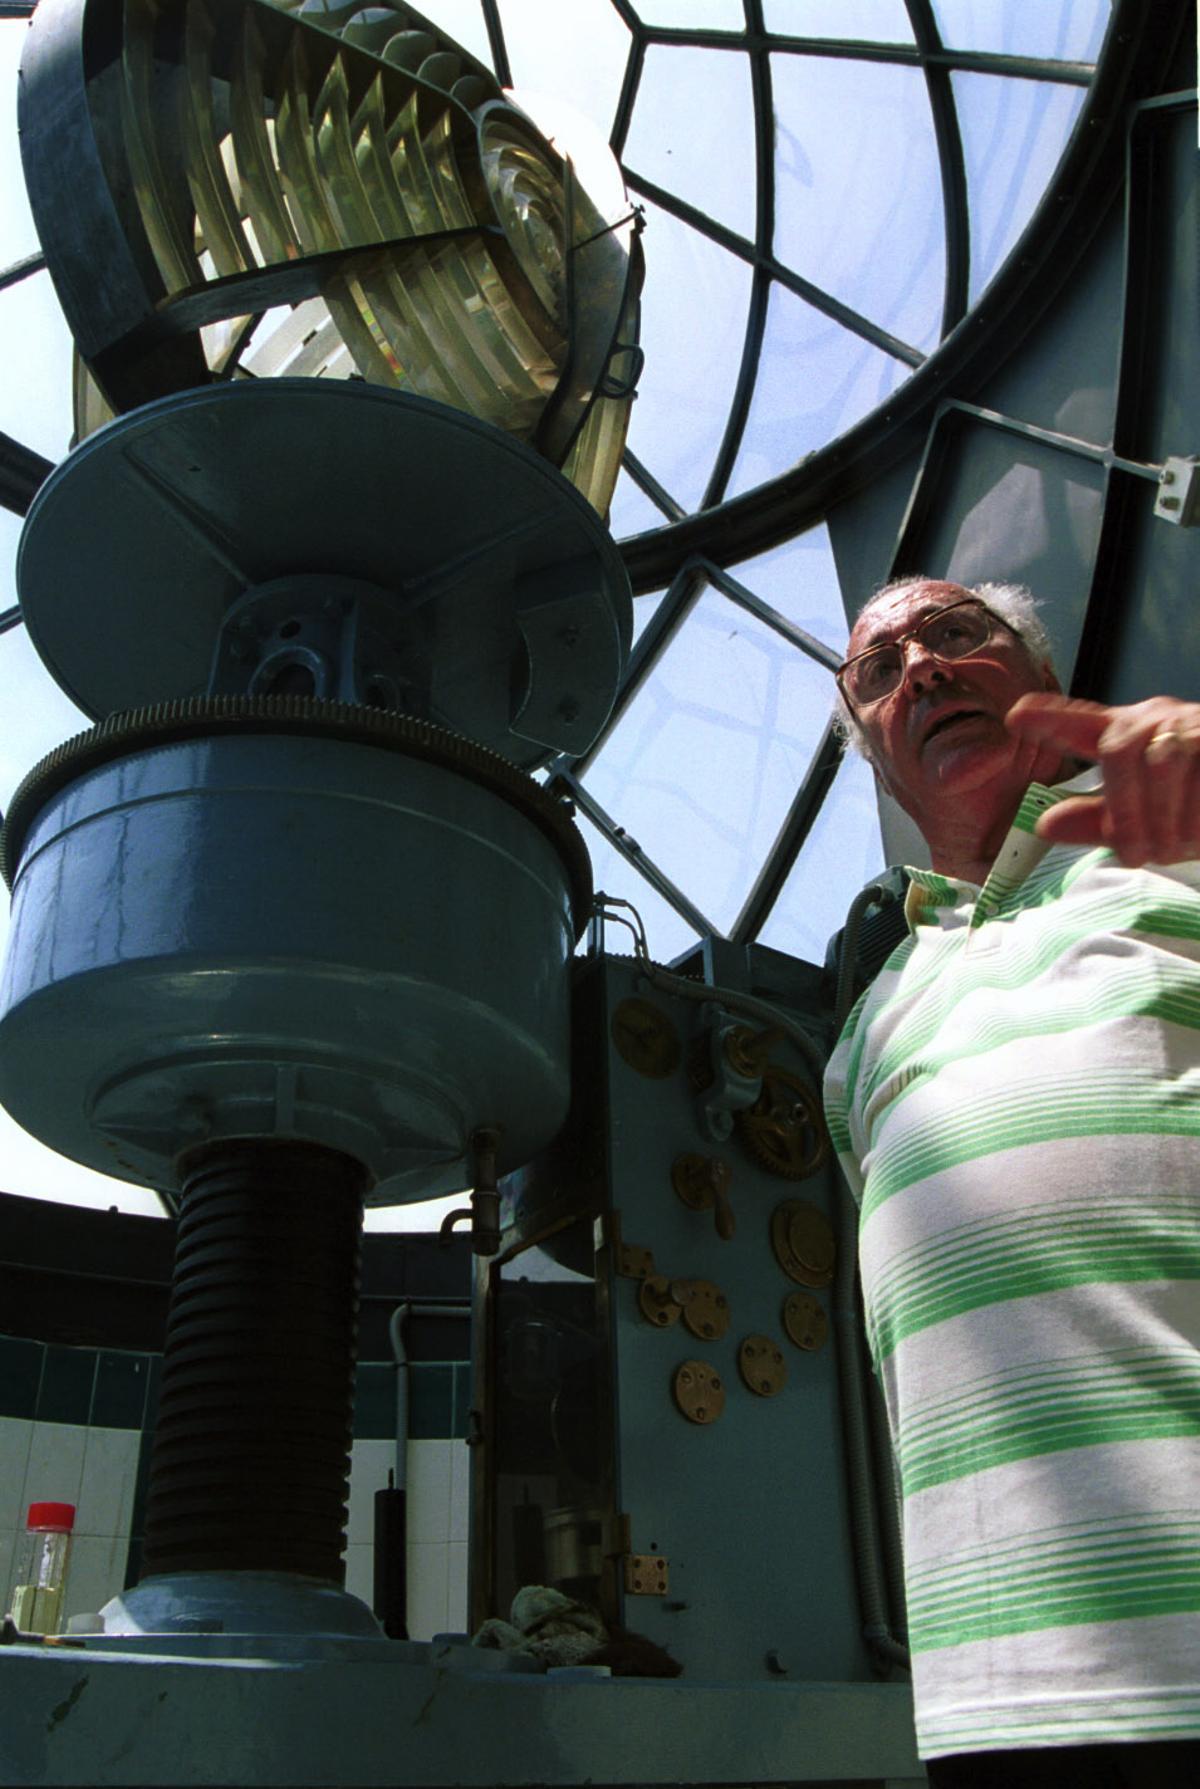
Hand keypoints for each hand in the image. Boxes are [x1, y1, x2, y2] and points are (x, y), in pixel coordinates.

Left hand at [1006, 693, 1199, 866]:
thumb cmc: (1192, 809)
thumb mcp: (1144, 822)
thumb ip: (1097, 822)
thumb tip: (1044, 826)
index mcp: (1127, 736)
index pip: (1082, 722)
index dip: (1051, 718)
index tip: (1017, 715)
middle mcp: (1157, 720)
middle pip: (1119, 748)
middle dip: (1122, 808)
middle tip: (1134, 854)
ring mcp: (1193, 725)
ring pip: (1162, 761)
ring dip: (1162, 816)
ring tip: (1170, 849)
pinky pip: (1199, 773)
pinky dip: (1194, 813)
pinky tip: (1196, 834)